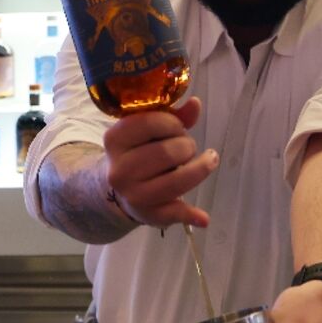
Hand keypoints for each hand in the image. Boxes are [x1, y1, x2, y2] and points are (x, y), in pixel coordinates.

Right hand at [103, 96, 217, 229]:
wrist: (116, 188)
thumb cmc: (138, 150)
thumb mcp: (148, 130)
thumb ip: (173, 115)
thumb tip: (195, 104)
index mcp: (115, 140)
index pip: (149, 123)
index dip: (172, 123)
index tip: (177, 127)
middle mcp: (120, 170)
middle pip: (167, 152)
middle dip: (186, 146)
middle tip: (187, 147)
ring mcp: (133, 195)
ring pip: (176, 181)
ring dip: (199, 169)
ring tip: (206, 162)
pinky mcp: (149, 215)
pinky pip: (174, 214)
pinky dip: (191, 216)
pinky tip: (203, 218)